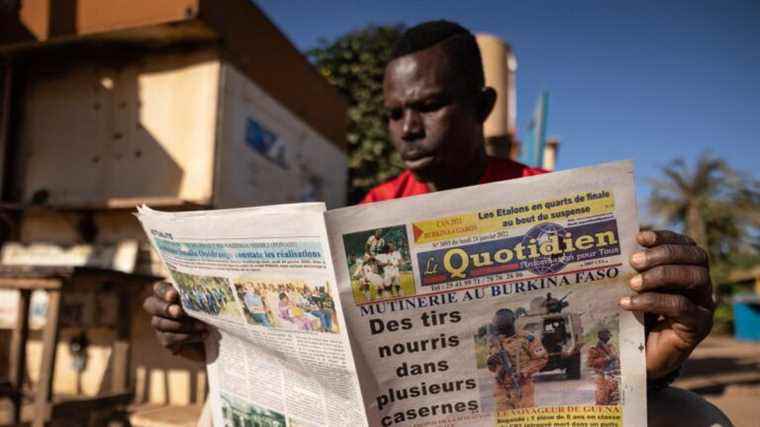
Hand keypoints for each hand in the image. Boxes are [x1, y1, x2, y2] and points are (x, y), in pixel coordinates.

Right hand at [143, 281, 207, 362]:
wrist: (218, 337)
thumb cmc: (212, 312)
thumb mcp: (208, 302)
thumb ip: (200, 295)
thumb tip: (203, 291)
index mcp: (169, 293)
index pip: (159, 288)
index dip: (164, 291)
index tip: (174, 295)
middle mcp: (160, 308)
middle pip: (150, 305)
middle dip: (165, 308)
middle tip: (179, 312)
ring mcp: (160, 325)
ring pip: (160, 323)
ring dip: (182, 325)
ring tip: (202, 326)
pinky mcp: (166, 341)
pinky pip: (168, 339)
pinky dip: (187, 337)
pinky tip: (203, 335)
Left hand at [620, 230, 713, 378]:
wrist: (641, 355)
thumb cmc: (636, 316)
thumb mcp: (634, 288)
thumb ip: (633, 269)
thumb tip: (614, 248)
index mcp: (687, 268)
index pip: (685, 244)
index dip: (665, 237)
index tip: (640, 237)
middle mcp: (701, 284)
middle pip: (695, 257)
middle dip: (663, 254)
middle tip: (634, 261)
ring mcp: (704, 304)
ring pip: (694, 278)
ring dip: (661, 275)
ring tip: (633, 282)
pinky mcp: (699, 325)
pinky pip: (681, 306)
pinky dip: (652, 301)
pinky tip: (628, 303)